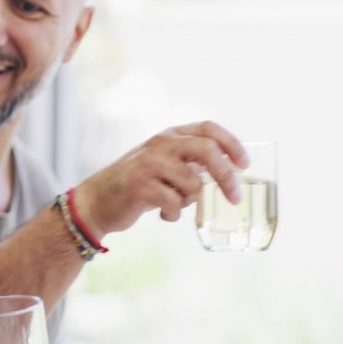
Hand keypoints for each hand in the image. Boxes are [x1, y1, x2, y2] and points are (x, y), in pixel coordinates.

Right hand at [71, 122, 246, 237]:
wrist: (97, 201)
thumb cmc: (138, 185)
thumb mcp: (164, 164)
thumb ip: (190, 162)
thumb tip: (229, 173)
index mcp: (169, 134)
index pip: (208, 129)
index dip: (231, 144)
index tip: (245, 164)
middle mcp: (160, 143)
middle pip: (207, 151)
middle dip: (225, 176)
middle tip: (234, 198)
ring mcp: (149, 163)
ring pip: (192, 184)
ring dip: (189, 201)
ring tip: (173, 205)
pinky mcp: (140, 185)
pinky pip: (174, 203)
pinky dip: (173, 214)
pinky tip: (162, 215)